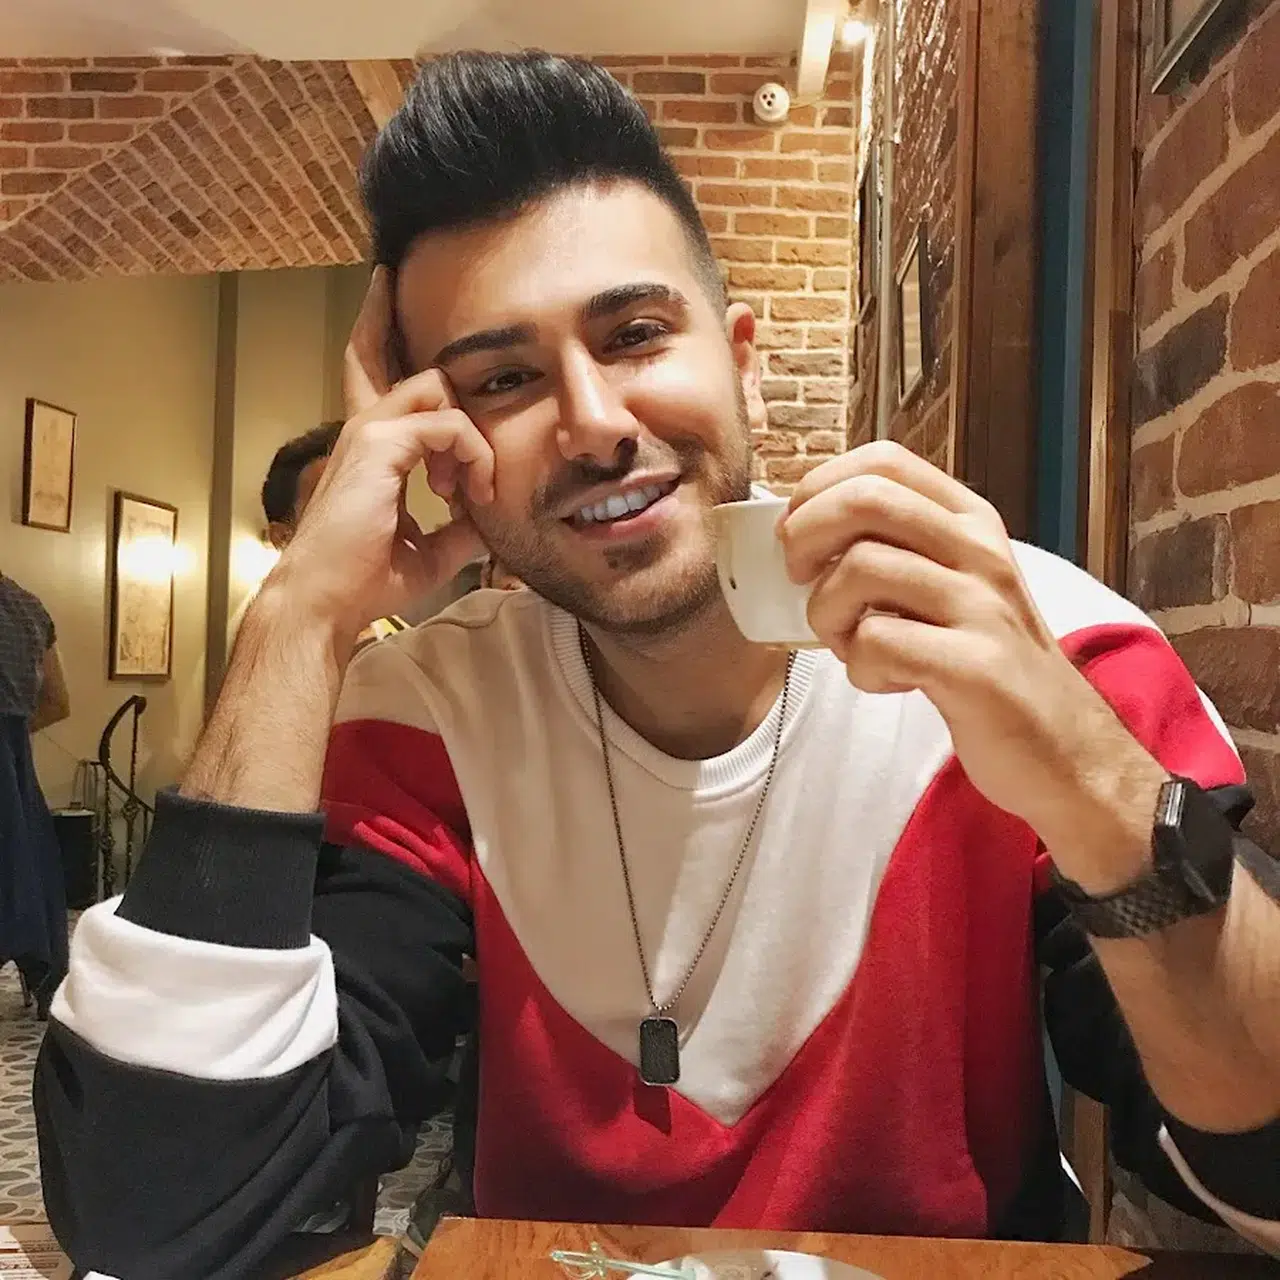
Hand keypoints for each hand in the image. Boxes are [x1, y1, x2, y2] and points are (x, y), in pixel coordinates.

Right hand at [267, 267, 493, 645]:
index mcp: (370, 449)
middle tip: (397, 295)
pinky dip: (471, 456)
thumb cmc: (366, 580)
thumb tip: (490, 515)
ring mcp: (369, 433)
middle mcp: (365, 429)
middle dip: (394, 325)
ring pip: (437, 389)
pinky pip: (449, 426)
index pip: (368, 373)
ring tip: (469, 488)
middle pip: (388, 356)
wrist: (327, 603)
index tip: (381, 290)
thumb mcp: (431, 550)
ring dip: (469, 435)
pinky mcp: (379, 446)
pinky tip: (469, 493)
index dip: (372, 327)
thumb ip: (460, 524)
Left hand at [779, 441, 1164, 885]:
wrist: (1064, 749)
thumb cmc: (986, 663)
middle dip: (803, 537)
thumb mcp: (953, 587)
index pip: (884, 461)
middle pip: (864, 500)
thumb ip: (897, 552)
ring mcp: (982, 606)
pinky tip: (887, 680)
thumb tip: (801, 533)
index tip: (799, 533)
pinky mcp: (975, 666)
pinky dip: (860, 667)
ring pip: (860, 570)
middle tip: (799, 581)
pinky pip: (877, 642)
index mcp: (971, 522)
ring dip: (826, 614)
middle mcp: (980, 551)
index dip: (820, 487)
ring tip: (850, 645)